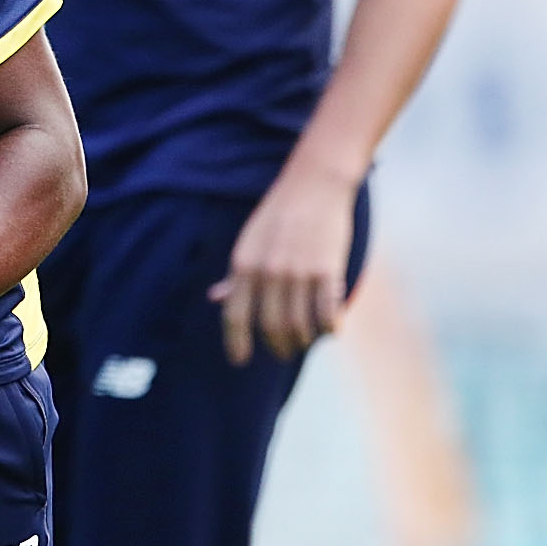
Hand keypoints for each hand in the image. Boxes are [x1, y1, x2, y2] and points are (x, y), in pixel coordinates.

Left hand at [208, 165, 357, 365]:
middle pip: (271, 327)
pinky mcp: (326, 270)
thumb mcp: (249, 242)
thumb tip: (216, 298)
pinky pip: (327, 314)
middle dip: (277, 346)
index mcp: (244, 264)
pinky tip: (331, 328)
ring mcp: (298, 272)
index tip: (238, 360)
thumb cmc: (279, 215)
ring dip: (303, 339)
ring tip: (305, 339)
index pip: (234, 314)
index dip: (235, 342)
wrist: (314, 185)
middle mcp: (268, 271)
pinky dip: (330, 328)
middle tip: (282, 351)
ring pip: (299, 326)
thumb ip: (236, 274)